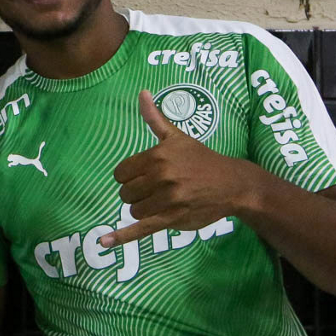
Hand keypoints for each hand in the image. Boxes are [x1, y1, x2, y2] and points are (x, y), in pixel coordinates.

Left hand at [102, 90, 259, 247]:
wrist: (232, 183)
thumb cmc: (201, 159)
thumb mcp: (177, 137)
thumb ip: (155, 118)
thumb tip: (142, 93)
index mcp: (157, 156)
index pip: (121, 173)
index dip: (129, 177)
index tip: (144, 176)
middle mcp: (161, 177)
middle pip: (125, 193)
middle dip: (136, 193)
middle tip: (156, 189)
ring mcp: (167, 200)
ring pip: (133, 210)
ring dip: (143, 209)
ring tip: (162, 201)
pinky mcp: (172, 219)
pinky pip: (140, 229)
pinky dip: (120, 237)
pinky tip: (103, 242)